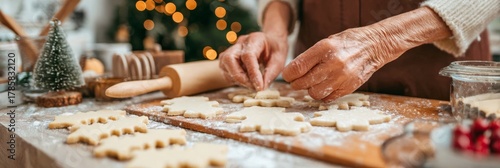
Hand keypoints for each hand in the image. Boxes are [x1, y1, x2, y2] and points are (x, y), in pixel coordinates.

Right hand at [219, 32, 287, 89]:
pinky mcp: (227, 58)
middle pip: (229, 58)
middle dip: (239, 76)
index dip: (252, 73)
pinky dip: (234, 79)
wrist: (271, 41)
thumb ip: (270, 73)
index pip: (248, 56)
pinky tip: (246, 80)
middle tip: (253, 87)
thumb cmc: (275, 50)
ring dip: (237, 79)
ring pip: (225, 65)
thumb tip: (261, 88)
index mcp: (255, 39)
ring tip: (252, 84)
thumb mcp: (279, 60)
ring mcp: (231, 50)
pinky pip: (225, 71)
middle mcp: (240, 43)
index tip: (259, 87)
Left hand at [282, 7, 451, 101]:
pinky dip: (323, 95)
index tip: (288, 75)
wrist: (374, 46)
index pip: (297, 68)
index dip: (288, 74)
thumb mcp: (326, 43)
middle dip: (296, 84)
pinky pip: (327, 98)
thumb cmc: (347, 43)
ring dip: (309, 90)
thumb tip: (292, 72)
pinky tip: (325, 87)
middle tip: (296, 81)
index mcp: (324, 49)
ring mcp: (342, 78)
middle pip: (303, 83)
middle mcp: (333, 64)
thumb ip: (310, 57)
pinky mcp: (348, 88)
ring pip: (314, 93)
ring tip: (312, 83)